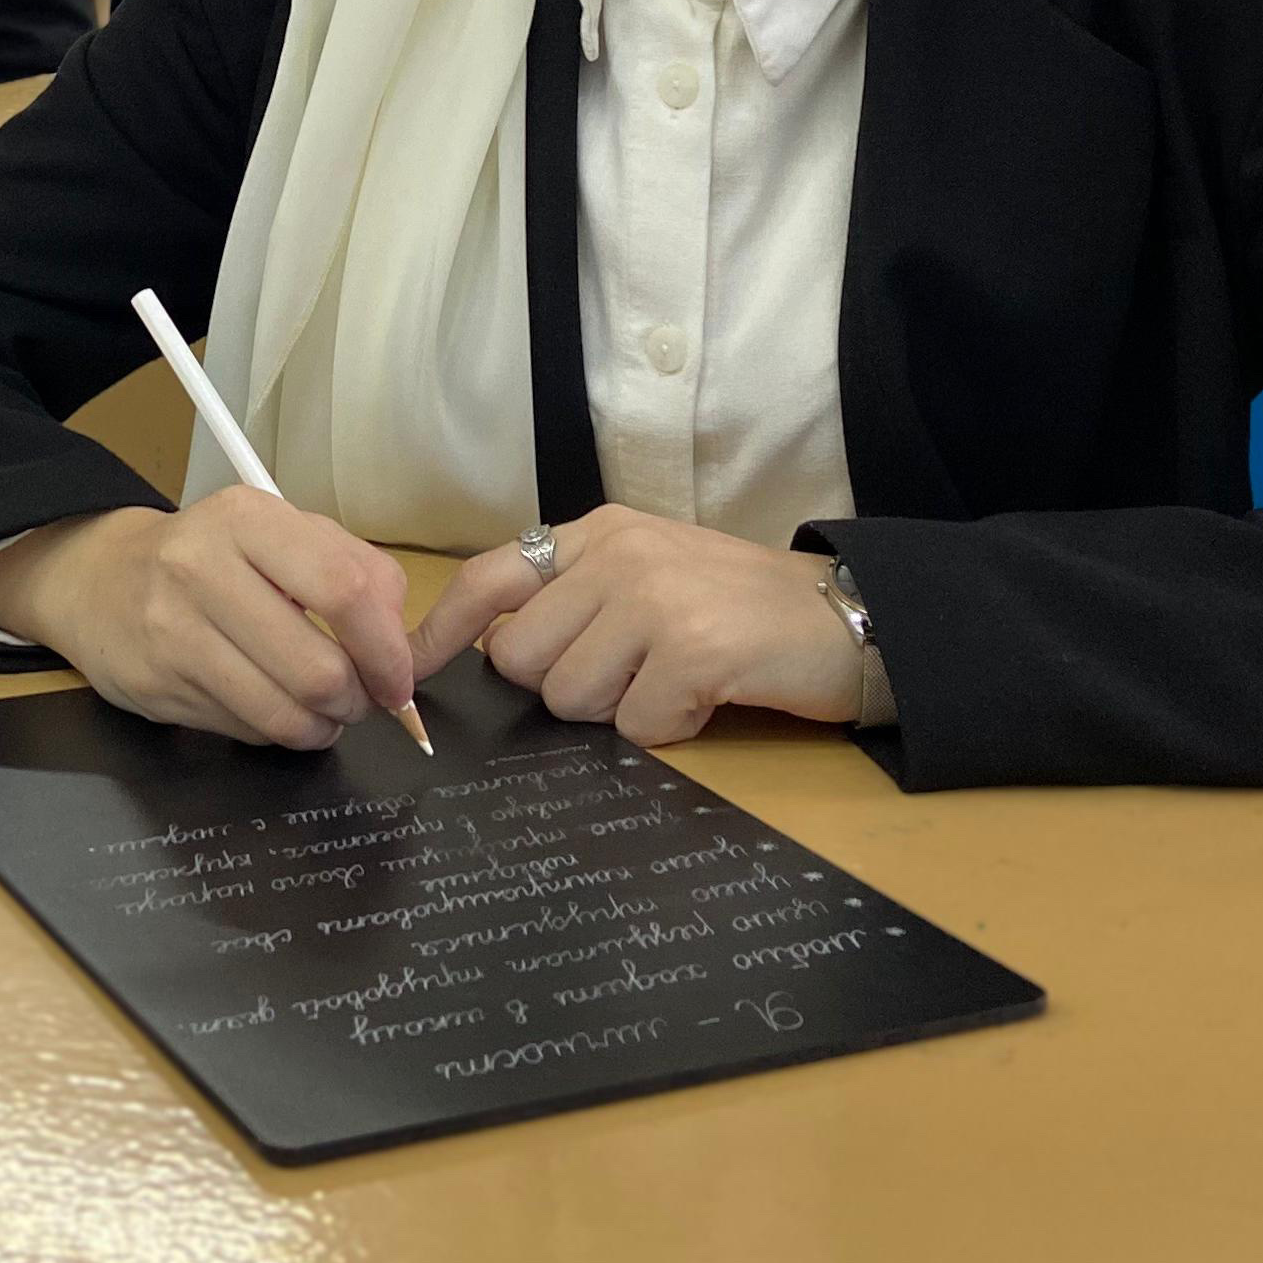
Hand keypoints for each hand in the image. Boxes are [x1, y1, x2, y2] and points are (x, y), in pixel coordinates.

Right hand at [0, 484, 416, 750]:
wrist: (98, 579)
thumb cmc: (211, 557)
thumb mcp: (281, 534)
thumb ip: (355, 570)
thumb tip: (403, 646)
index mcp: (246, 518)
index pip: (344, 588)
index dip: (387, 648)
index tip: (398, 675)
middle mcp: (200, 568)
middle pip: (317, 668)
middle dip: (355, 700)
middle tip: (358, 699)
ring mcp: (171, 632)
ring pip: (282, 714)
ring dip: (320, 726)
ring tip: (322, 711)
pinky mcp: (154, 687)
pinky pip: (245, 732)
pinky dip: (275, 732)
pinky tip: (272, 708)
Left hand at [409, 507, 866, 745]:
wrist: (850, 616)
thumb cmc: (743, 608)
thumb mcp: (651, 575)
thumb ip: (578, 597)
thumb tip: (496, 654)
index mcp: (599, 533)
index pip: (489, 577)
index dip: (443, 633)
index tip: (413, 673)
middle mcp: (618, 554)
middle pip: (521, 660)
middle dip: (564, 689)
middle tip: (631, 677)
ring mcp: (654, 598)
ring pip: (570, 699)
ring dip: (620, 710)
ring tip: (674, 681)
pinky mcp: (693, 649)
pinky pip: (635, 725)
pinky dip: (669, 729)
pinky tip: (706, 698)